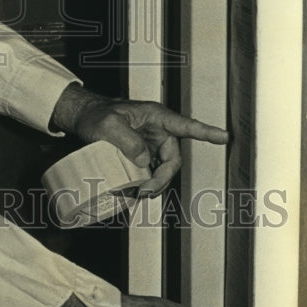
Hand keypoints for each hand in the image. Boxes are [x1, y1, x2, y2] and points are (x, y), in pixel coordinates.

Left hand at [51, 84, 228, 195]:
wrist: (83, 117)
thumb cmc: (96, 114)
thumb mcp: (108, 124)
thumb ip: (127, 140)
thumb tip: (144, 160)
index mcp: (155, 116)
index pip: (185, 125)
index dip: (205, 132)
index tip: (223, 136)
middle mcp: (157, 130)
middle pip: (173, 158)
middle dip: (163, 177)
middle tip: (145, 190)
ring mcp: (151, 143)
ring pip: (163, 168)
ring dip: (155, 182)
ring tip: (139, 193)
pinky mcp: (143, 154)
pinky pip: (152, 171)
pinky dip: (147, 182)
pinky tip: (136, 189)